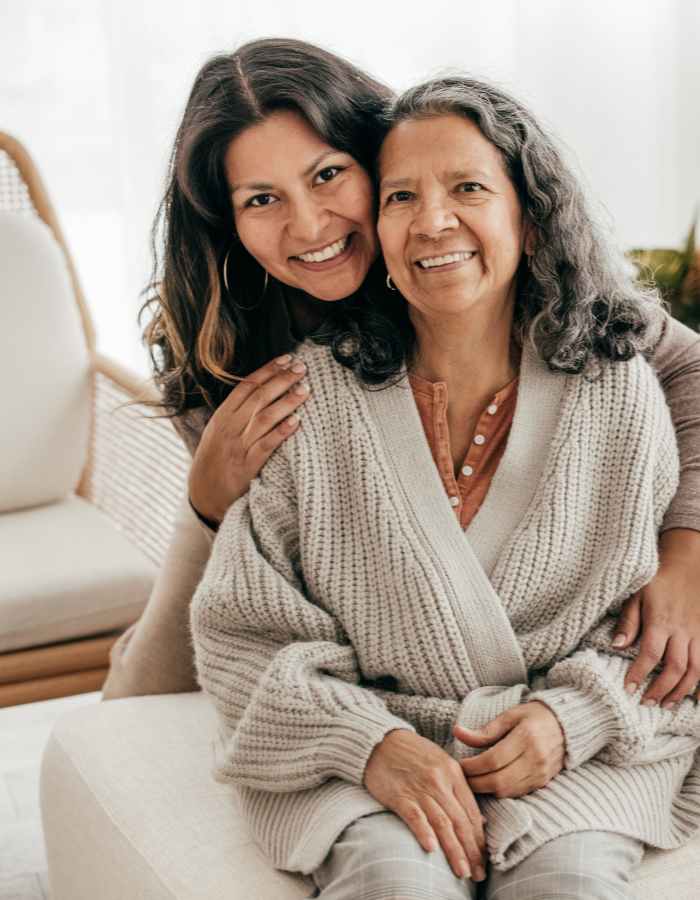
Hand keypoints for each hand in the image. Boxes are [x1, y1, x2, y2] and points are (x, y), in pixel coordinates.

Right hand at [188, 354, 308, 523]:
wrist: (203, 496)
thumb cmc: (214, 462)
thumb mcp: (217, 433)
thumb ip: (235, 414)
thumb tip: (261, 391)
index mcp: (222, 416)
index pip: (246, 386)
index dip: (268, 370)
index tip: (286, 359)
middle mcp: (229, 428)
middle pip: (259, 397)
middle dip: (282, 380)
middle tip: (302, 368)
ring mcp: (238, 446)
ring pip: (265, 417)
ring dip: (287, 401)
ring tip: (305, 389)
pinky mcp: (247, 465)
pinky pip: (266, 445)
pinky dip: (281, 432)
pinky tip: (296, 422)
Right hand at [363, 728, 486, 881]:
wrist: (380, 741)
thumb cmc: (413, 754)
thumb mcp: (442, 763)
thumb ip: (459, 789)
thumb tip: (479, 820)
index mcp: (453, 772)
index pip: (471, 811)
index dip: (479, 839)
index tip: (484, 859)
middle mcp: (439, 781)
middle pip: (460, 821)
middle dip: (471, 851)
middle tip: (478, 874)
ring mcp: (419, 788)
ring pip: (442, 823)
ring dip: (454, 850)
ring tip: (463, 871)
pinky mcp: (399, 795)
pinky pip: (415, 816)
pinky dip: (424, 832)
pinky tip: (431, 849)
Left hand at [454, 701, 564, 797]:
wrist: (567, 726)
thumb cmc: (534, 716)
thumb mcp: (509, 716)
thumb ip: (485, 730)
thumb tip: (457, 732)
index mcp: (526, 737)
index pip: (493, 760)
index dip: (473, 766)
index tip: (459, 765)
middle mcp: (535, 758)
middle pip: (499, 780)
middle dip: (475, 782)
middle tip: (461, 777)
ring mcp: (541, 773)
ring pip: (507, 791)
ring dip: (486, 790)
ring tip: (472, 781)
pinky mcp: (543, 782)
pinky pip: (517, 793)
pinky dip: (500, 792)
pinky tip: (490, 784)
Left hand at [613, 529, 699, 707]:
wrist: (687, 564)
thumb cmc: (657, 579)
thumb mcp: (636, 594)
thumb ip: (628, 621)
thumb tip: (616, 646)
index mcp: (661, 620)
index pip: (650, 653)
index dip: (640, 674)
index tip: (629, 689)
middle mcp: (682, 630)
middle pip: (675, 667)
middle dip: (661, 689)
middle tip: (647, 703)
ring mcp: (697, 633)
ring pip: (695, 669)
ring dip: (681, 691)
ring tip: (666, 705)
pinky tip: (693, 697)